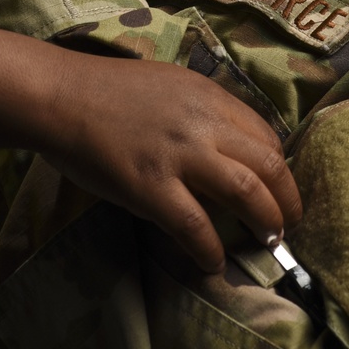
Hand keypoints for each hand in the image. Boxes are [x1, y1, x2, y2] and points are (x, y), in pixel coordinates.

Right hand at [41, 52, 302, 271]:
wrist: (60, 96)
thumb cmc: (109, 91)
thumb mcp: (170, 85)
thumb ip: (202, 112)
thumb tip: (229, 149)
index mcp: (209, 95)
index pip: (266, 135)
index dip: (278, 168)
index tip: (276, 189)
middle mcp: (203, 122)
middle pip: (269, 164)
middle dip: (288, 201)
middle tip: (286, 225)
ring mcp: (178, 155)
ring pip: (246, 192)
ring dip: (266, 223)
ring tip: (267, 244)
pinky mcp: (150, 187)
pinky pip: (195, 226)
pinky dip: (211, 250)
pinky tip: (213, 263)